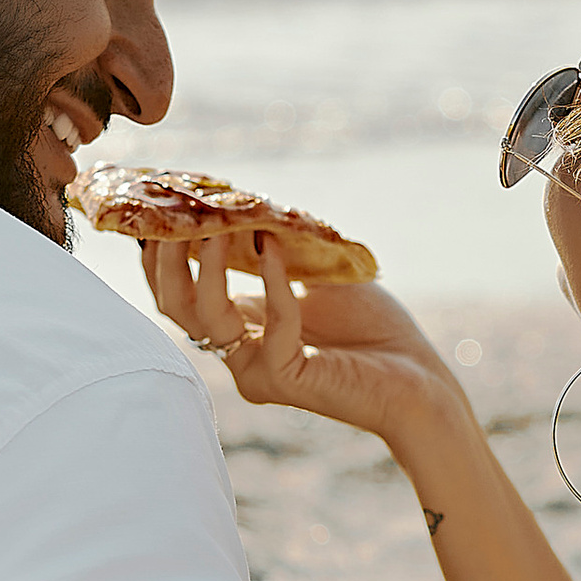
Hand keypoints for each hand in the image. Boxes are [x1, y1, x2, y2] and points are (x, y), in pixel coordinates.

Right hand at [142, 234, 469, 461]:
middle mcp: (236, 352)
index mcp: (239, 326)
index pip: (178, 291)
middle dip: (169, 254)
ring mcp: (254, 370)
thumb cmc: (372, 327)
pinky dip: (273, 280)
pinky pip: (270, 323)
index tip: (164, 202)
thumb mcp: (317, 270)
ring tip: (217, 223)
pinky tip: (274, 246)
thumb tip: (244, 199)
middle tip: (176, 209)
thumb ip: (278, 243)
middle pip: (175, 304)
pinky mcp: (283, 381)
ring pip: (205, 316)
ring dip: (209, 264)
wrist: (417, 377)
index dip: (163, 250)